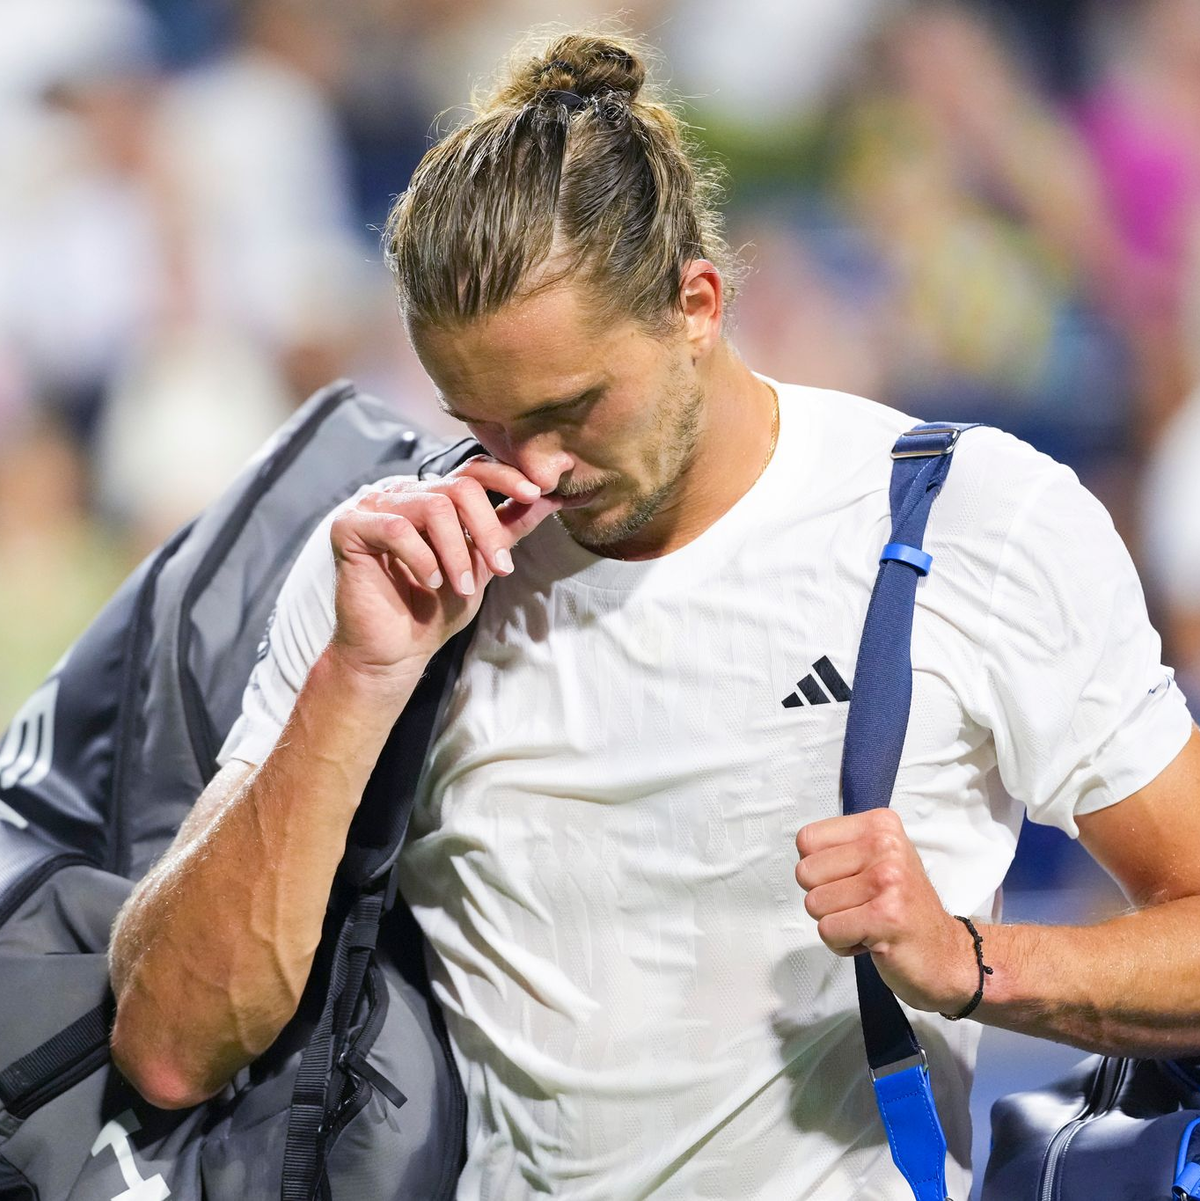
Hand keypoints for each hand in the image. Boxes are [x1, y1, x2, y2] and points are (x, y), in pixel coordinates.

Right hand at [328, 455, 560, 687]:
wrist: (396, 652)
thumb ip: (508, 529)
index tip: (536, 495)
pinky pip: (396, 529)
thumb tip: (549, 498)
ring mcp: (372, 506)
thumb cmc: (435, 610)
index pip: (472, 471)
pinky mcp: (349, 527)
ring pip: (433, 508)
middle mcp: (402, 494)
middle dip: (487, 530)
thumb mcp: (482, 565)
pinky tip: (429, 582)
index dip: (506, 478)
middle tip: (500, 569)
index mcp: (432, 497)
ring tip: (461, 586)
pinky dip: (422, 558)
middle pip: (459, 487)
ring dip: (457, 552)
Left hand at [794, 809, 976, 1013]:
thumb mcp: (878, 859)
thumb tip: (802, 853)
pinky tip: (870, 940)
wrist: (947, 954)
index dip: (818, 869)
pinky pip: (828, 931)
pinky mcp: (885, 917)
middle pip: (805, 872)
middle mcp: (886, 845)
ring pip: (814, 903)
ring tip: (867, 922)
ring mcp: (888, 880)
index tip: (849, 880)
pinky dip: (842, 944)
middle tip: (860, 905)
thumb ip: (840, 848)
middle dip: (824, 898)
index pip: (806, 839)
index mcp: (880, 825)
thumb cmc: (904, 907)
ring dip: (835, 923)